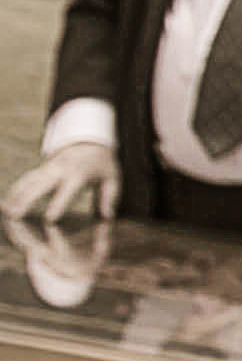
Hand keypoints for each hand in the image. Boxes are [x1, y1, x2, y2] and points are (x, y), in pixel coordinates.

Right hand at [5, 142, 119, 225]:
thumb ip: (109, 197)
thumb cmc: (103, 164)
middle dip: (26, 200)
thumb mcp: (112, 178)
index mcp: (79, 174)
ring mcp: (48, 168)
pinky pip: (25, 179)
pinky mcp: (42, 169)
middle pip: (40, 185)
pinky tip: (5, 203)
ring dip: (16, 196)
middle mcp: (60, 170)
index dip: (58, 204)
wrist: (90, 140)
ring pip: (29, 182)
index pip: (68, 190)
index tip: (49, 219)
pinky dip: (15, 190)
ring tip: (6, 212)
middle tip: (14, 215)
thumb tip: (107, 216)